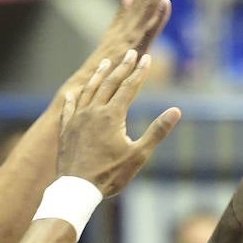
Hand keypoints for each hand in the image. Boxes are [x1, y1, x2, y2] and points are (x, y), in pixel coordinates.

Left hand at [58, 50, 180, 196]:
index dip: (139, 72)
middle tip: (130, 53)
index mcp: (112, 115)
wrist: (77, 189)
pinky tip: (72, 93)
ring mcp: (77, 120)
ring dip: (98, 76)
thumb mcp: (138, 155)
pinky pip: (69, 109)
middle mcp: (93, 111)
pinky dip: (72, 99)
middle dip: (122, 67)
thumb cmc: (110, 174)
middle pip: (109, 83)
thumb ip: (157, 131)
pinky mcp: (66, 130)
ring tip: (105, 63)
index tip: (147, 58)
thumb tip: (176, 111)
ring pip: (89, 91)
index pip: (129, 87)